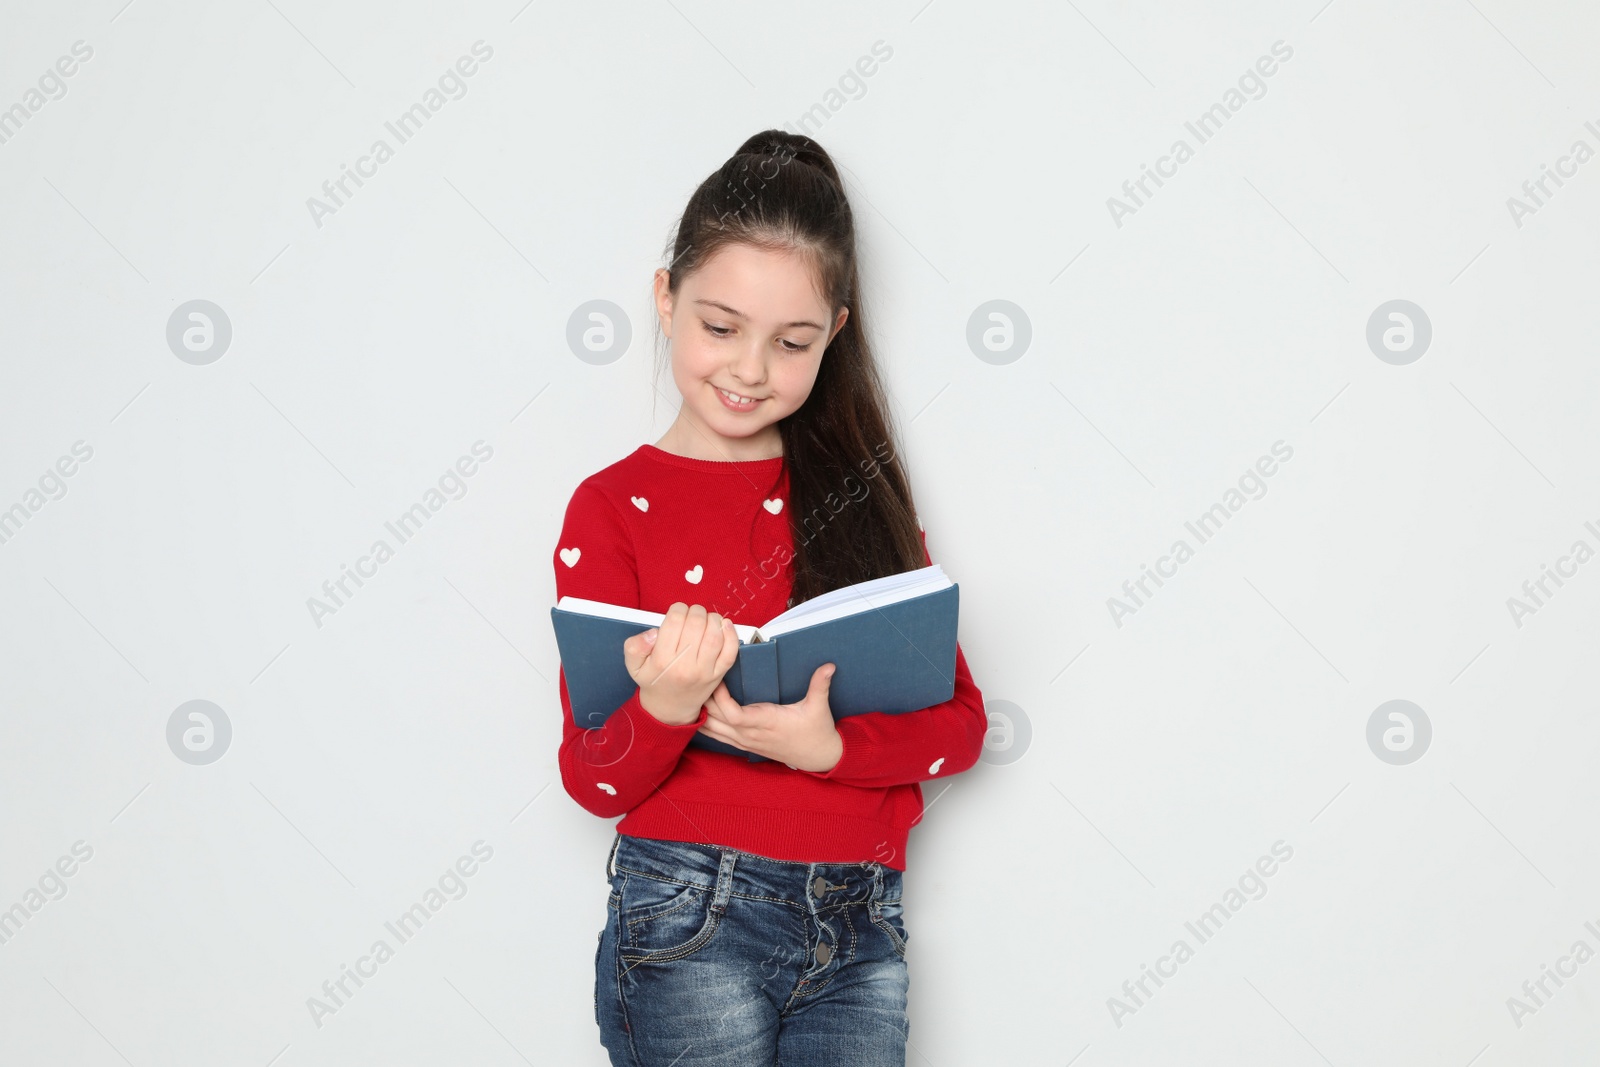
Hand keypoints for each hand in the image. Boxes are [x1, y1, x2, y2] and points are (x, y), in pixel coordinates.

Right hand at [624, 602, 739, 725]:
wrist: (670, 708)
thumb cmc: (654, 681)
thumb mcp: (633, 666)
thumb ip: (635, 646)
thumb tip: (653, 632)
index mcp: (663, 660)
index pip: (674, 621)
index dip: (678, 609)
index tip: (677, 612)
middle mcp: (685, 666)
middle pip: (696, 624)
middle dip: (695, 611)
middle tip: (691, 614)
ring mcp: (704, 671)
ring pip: (714, 635)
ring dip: (712, 619)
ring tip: (705, 619)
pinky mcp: (718, 675)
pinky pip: (730, 652)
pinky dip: (731, 635)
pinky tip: (724, 625)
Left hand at [697, 664, 843, 772]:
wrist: (817, 756)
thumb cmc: (816, 731)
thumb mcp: (819, 707)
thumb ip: (820, 685)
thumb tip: (829, 665)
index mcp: (767, 722)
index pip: (734, 715)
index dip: (721, 698)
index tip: (718, 678)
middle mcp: (752, 734)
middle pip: (717, 720)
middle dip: (706, 699)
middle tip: (700, 676)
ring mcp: (746, 742)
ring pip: (713, 730)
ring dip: (702, 712)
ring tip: (694, 691)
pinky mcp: (744, 745)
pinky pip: (718, 737)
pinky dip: (705, 725)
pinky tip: (698, 712)